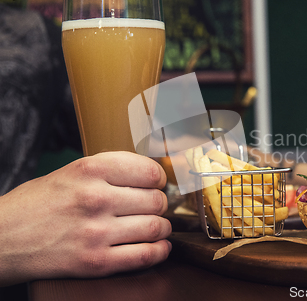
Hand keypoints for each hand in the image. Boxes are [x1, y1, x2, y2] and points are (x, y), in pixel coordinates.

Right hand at [0, 151, 171, 285]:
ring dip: (163, 228)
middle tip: (155, 207)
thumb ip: (110, 171)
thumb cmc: (38, 203)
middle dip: (161, 204)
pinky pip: (144, 256)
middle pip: (156, 200)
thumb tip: (151, 176)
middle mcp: (95, 199)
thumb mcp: (71, 172)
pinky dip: (159, 251)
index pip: (149, 172)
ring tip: (157, 226)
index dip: (159, 179)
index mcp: (90, 170)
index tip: (157, 184)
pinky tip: (159, 246)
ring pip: (155, 227)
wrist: (2, 238)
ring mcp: (96, 233)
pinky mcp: (95, 262)